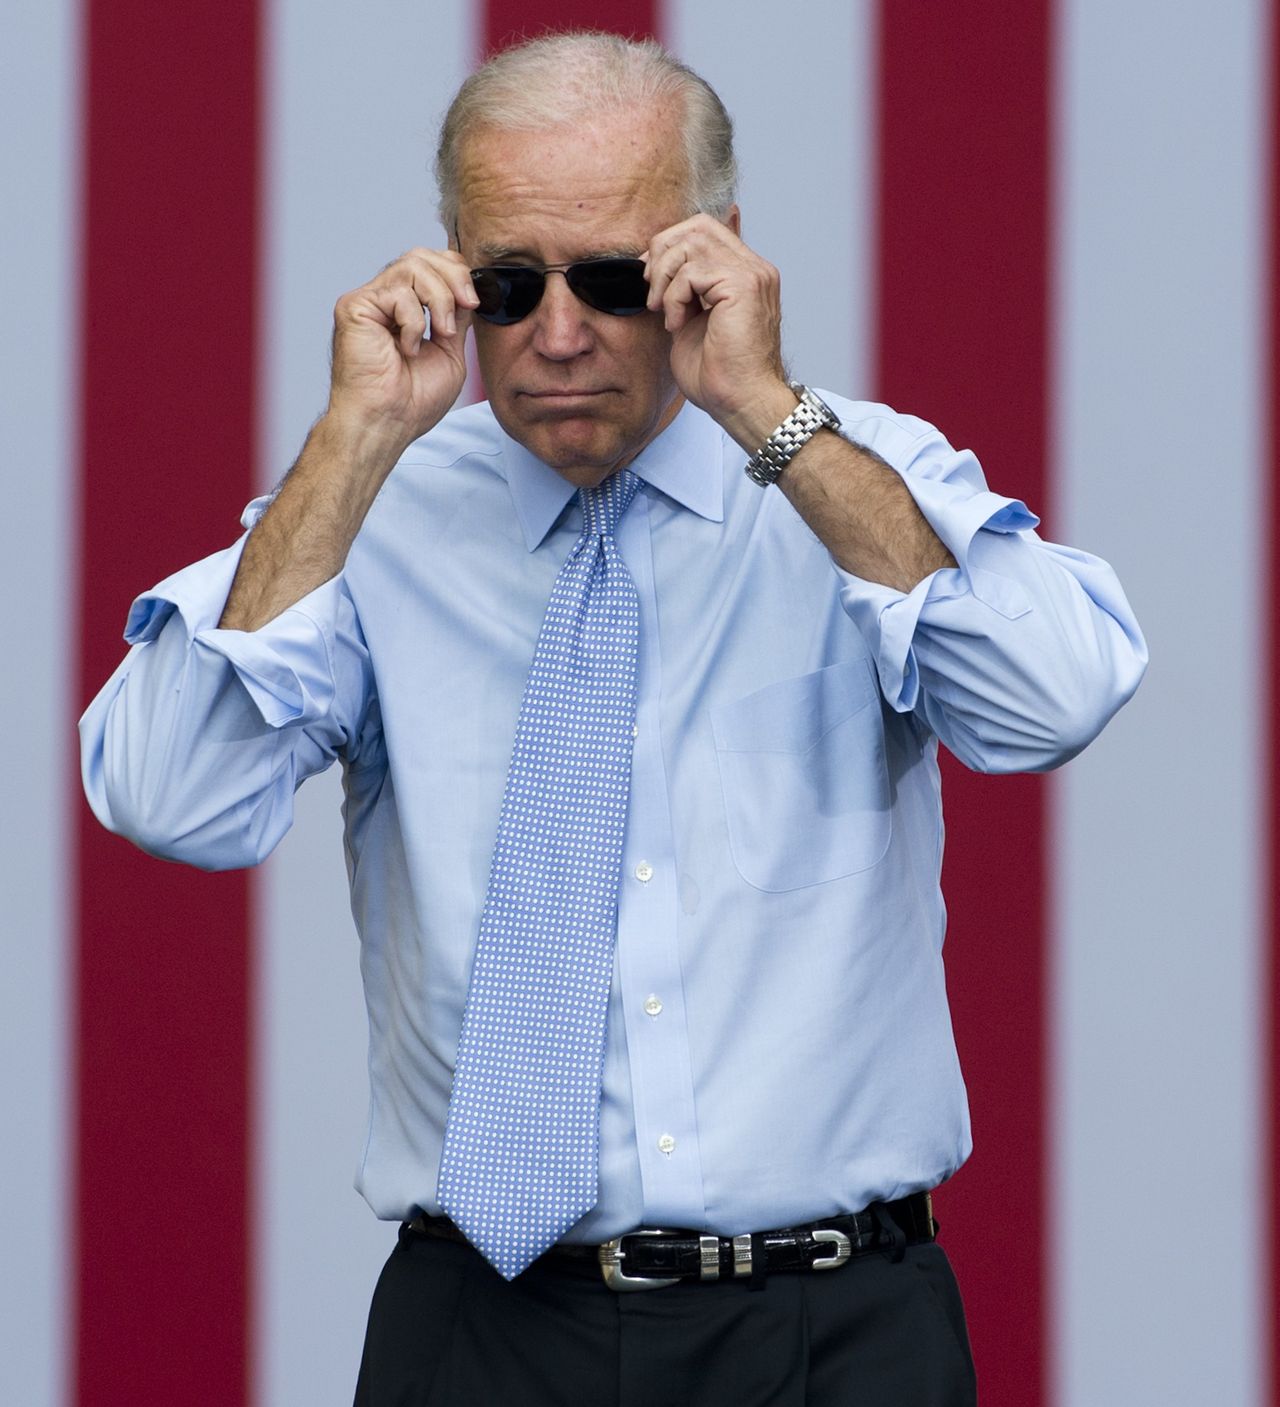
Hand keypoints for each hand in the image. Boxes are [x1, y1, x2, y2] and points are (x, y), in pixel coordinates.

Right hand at [327, 247, 478, 453]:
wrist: (388, 423)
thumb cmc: (413, 400)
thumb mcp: (450, 352)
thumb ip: (457, 316)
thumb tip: (469, 288)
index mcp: (405, 308)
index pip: (431, 265)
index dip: (457, 273)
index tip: (476, 302)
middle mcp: (385, 299)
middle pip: (422, 256)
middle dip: (454, 277)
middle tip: (468, 307)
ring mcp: (369, 301)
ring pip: (412, 265)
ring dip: (439, 299)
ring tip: (441, 333)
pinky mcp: (354, 307)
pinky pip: (396, 291)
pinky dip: (414, 321)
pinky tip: (408, 348)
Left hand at [643, 216, 792, 448]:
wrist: (741, 402)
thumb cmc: (719, 374)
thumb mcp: (693, 319)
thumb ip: (686, 288)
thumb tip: (664, 262)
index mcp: (745, 273)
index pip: (705, 229)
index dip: (670, 245)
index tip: (651, 278)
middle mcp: (754, 268)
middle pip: (698, 226)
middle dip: (663, 253)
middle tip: (652, 292)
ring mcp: (752, 275)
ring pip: (692, 243)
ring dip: (665, 278)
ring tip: (665, 312)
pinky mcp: (743, 286)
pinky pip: (692, 272)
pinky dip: (674, 297)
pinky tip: (677, 324)